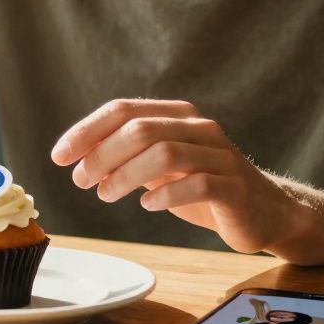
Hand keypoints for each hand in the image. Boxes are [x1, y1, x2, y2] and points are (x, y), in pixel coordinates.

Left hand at [49, 99, 307, 254]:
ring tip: (106, 195)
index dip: (86, 131)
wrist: (264, 213)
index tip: (59, 156)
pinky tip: (148, 205)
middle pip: (140, 130)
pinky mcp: (235, 187)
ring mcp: (220, 155)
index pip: (123, 110)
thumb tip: (76, 159)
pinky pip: (198, 184)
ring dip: (126, 175)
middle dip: (102, 155)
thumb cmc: (202, 187)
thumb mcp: (159, 168)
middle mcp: (200, 128)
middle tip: (80, 181)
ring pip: (165, 153)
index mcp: (177, 116)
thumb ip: (126, 156)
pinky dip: (165, 194)